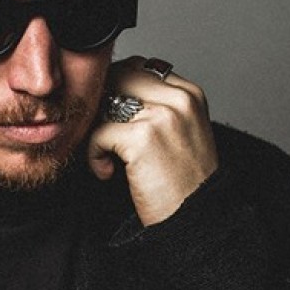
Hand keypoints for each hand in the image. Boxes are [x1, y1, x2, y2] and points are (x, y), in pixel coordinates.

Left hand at [87, 56, 218, 225]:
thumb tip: (111, 94)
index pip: (140, 67)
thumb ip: (156, 108)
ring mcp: (163, 115)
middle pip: (120, 76)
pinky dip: (94, 155)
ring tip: (107, 158)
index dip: (117, 90)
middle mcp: (180, 99)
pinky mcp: (143, 138)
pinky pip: (98, 132)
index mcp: (190, 94)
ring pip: (106, 102)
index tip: (111, 120)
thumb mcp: (181, 134)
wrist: (195, 221)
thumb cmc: (184, 185)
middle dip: (102, 104)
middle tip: (101, 135)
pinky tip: (107, 173)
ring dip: (97, 131)